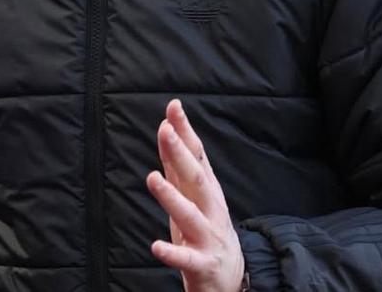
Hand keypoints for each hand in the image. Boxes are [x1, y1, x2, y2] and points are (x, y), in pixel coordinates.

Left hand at [146, 99, 244, 291]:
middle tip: (165, 131)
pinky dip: (172, 252)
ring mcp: (208, 236)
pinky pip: (186, 259)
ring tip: (153, 178)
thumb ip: (178, 164)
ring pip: (190, 215)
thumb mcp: (193, 194)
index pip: (197, 155)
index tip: (173, 107)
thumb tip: (166, 127)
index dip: (185, 131)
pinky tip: (156, 246)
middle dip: (182, 154)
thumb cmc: (206, 227)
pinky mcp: (202, 263)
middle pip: (197, 178)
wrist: (228, 277)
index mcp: (207, 190)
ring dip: (171, 197)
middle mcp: (210, 209)